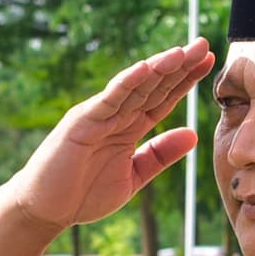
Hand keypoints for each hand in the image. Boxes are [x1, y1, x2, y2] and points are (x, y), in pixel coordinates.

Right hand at [0, 41, 214, 234]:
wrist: (45, 211)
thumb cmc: (83, 194)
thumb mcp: (134, 176)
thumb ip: (160, 155)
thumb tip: (193, 134)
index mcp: (129, 127)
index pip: (163, 98)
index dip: (186, 80)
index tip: (209, 61)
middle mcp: (116, 115)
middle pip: (153, 86)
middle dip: (179, 65)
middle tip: (203, 44)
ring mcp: (98, 116)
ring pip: (133, 87)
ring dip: (157, 68)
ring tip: (181, 52)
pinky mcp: (81, 122)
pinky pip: (108, 100)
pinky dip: (126, 83)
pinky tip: (145, 68)